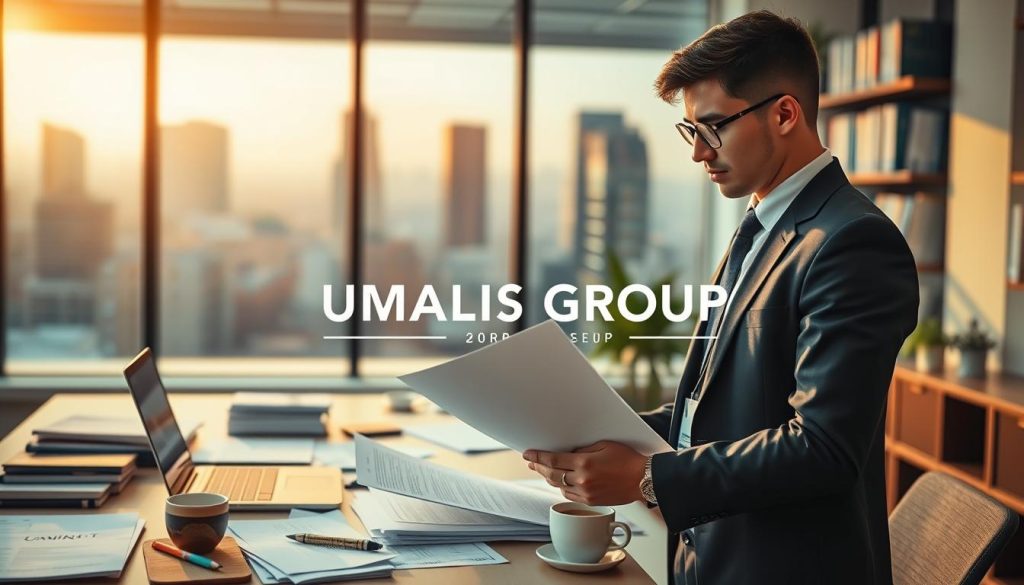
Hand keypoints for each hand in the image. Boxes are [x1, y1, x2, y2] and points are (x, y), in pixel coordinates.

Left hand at [522, 441, 646, 505]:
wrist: (643, 479)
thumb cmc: (627, 459)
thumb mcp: (604, 445)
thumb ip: (583, 449)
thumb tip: (567, 452)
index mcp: (584, 463)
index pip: (553, 460)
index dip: (537, 456)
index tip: (527, 454)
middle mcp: (582, 480)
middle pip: (552, 474)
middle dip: (539, 466)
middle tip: (530, 461)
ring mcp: (586, 493)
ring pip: (558, 486)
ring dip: (548, 477)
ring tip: (543, 469)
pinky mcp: (591, 502)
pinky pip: (569, 495)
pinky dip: (562, 487)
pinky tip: (559, 481)